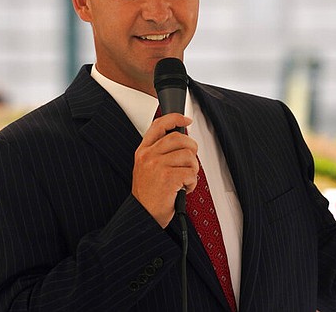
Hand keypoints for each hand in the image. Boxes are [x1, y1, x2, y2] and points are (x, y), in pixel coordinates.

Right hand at [132, 113, 197, 227]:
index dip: (175, 118)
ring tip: (184, 180)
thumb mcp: (147, 168)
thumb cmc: (148, 195)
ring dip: (193, 170)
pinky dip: (192, 183)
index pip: (159, 125)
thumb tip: (183, 140)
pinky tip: (183, 189)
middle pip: (179, 138)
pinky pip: (191, 173)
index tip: (186, 120)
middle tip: (190, 161)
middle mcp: (148, 156)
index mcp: (143, 151)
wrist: (142, 216)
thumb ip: (159, 152)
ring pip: (188, 156)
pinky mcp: (168, 178)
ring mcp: (157, 166)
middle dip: (191, 149)